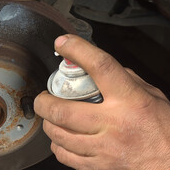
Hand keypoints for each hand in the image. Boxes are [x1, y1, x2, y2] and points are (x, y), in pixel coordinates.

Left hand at [34, 34, 169, 169]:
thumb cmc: (166, 133)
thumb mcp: (153, 98)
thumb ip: (126, 81)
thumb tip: (99, 69)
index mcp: (130, 100)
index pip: (100, 66)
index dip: (77, 50)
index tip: (63, 43)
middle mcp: (115, 123)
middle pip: (62, 110)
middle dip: (44, 102)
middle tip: (44, 97)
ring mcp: (105, 147)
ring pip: (59, 134)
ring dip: (48, 123)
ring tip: (51, 117)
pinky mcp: (99, 166)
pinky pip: (65, 156)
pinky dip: (58, 145)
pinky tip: (63, 138)